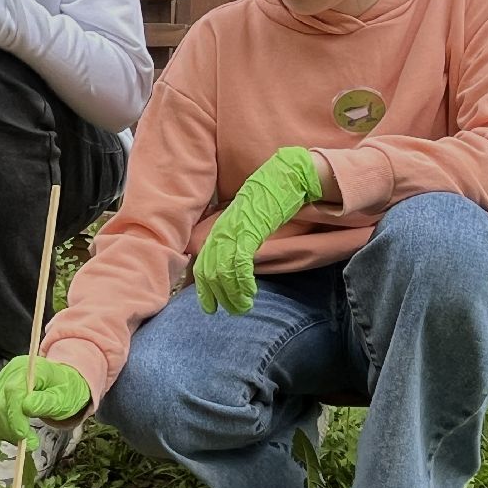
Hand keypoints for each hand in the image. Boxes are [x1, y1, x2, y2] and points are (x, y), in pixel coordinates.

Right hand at [0, 356, 90, 449]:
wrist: (60, 384)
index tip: (23, 435)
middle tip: (32, 444)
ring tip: (28, 441)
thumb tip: (27, 408)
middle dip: (13, 428)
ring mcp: (0, 386)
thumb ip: (46, 401)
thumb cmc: (63, 389)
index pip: (13, 390)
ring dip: (7, 432)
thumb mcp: (62, 396)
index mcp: (26, 368)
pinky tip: (18, 436)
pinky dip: (3, 431)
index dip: (15, 415)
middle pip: (0, 404)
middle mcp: (8, 374)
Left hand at [194, 147, 322, 315]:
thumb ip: (238, 239)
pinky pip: (239, 262)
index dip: (204, 288)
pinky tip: (250, 293)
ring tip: (243, 307)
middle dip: (218, 296)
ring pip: (222, 271)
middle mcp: (222, 230)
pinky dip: (242, 282)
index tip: (209, 307)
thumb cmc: (269, 199)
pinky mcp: (249, 229)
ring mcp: (234, 230)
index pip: (203, 264)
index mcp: (221, 229)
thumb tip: (234, 260)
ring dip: (232, 294)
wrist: (284, 176)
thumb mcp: (248, 221)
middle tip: (230, 311)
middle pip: (208, 271)